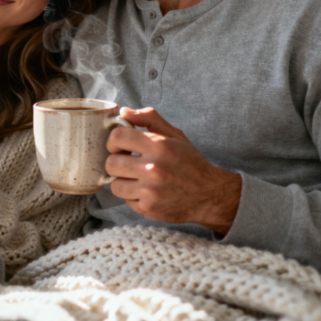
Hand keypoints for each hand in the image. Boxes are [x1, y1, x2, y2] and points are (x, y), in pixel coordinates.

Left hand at [106, 107, 241, 233]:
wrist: (209, 195)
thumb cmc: (190, 163)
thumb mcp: (174, 135)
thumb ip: (148, 119)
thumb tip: (123, 111)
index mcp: (158, 146)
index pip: (117, 137)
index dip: (113, 141)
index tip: (120, 146)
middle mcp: (153, 168)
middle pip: (111, 163)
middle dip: (117, 162)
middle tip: (128, 164)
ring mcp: (150, 191)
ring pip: (115, 185)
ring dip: (123, 182)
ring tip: (137, 179)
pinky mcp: (149, 208)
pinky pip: (126, 200)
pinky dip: (133, 197)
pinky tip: (147, 192)